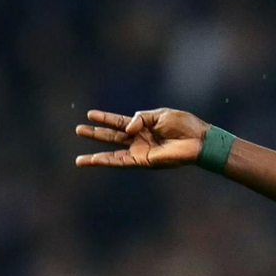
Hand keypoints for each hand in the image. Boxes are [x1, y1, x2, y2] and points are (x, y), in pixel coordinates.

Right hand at [74, 108, 205, 167]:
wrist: (199, 139)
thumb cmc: (184, 125)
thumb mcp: (160, 114)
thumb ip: (140, 118)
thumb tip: (126, 128)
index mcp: (144, 126)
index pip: (120, 121)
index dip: (105, 118)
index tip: (90, 114)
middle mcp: (140, 139)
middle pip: (112, 136)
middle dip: (95, 134)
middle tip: (77, 129)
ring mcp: (140, 151)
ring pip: (113, 154)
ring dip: (96, 157)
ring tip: (79, 160)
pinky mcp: (144, 161)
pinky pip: (122, 162)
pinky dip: (107, 162)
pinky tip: (94, 161)